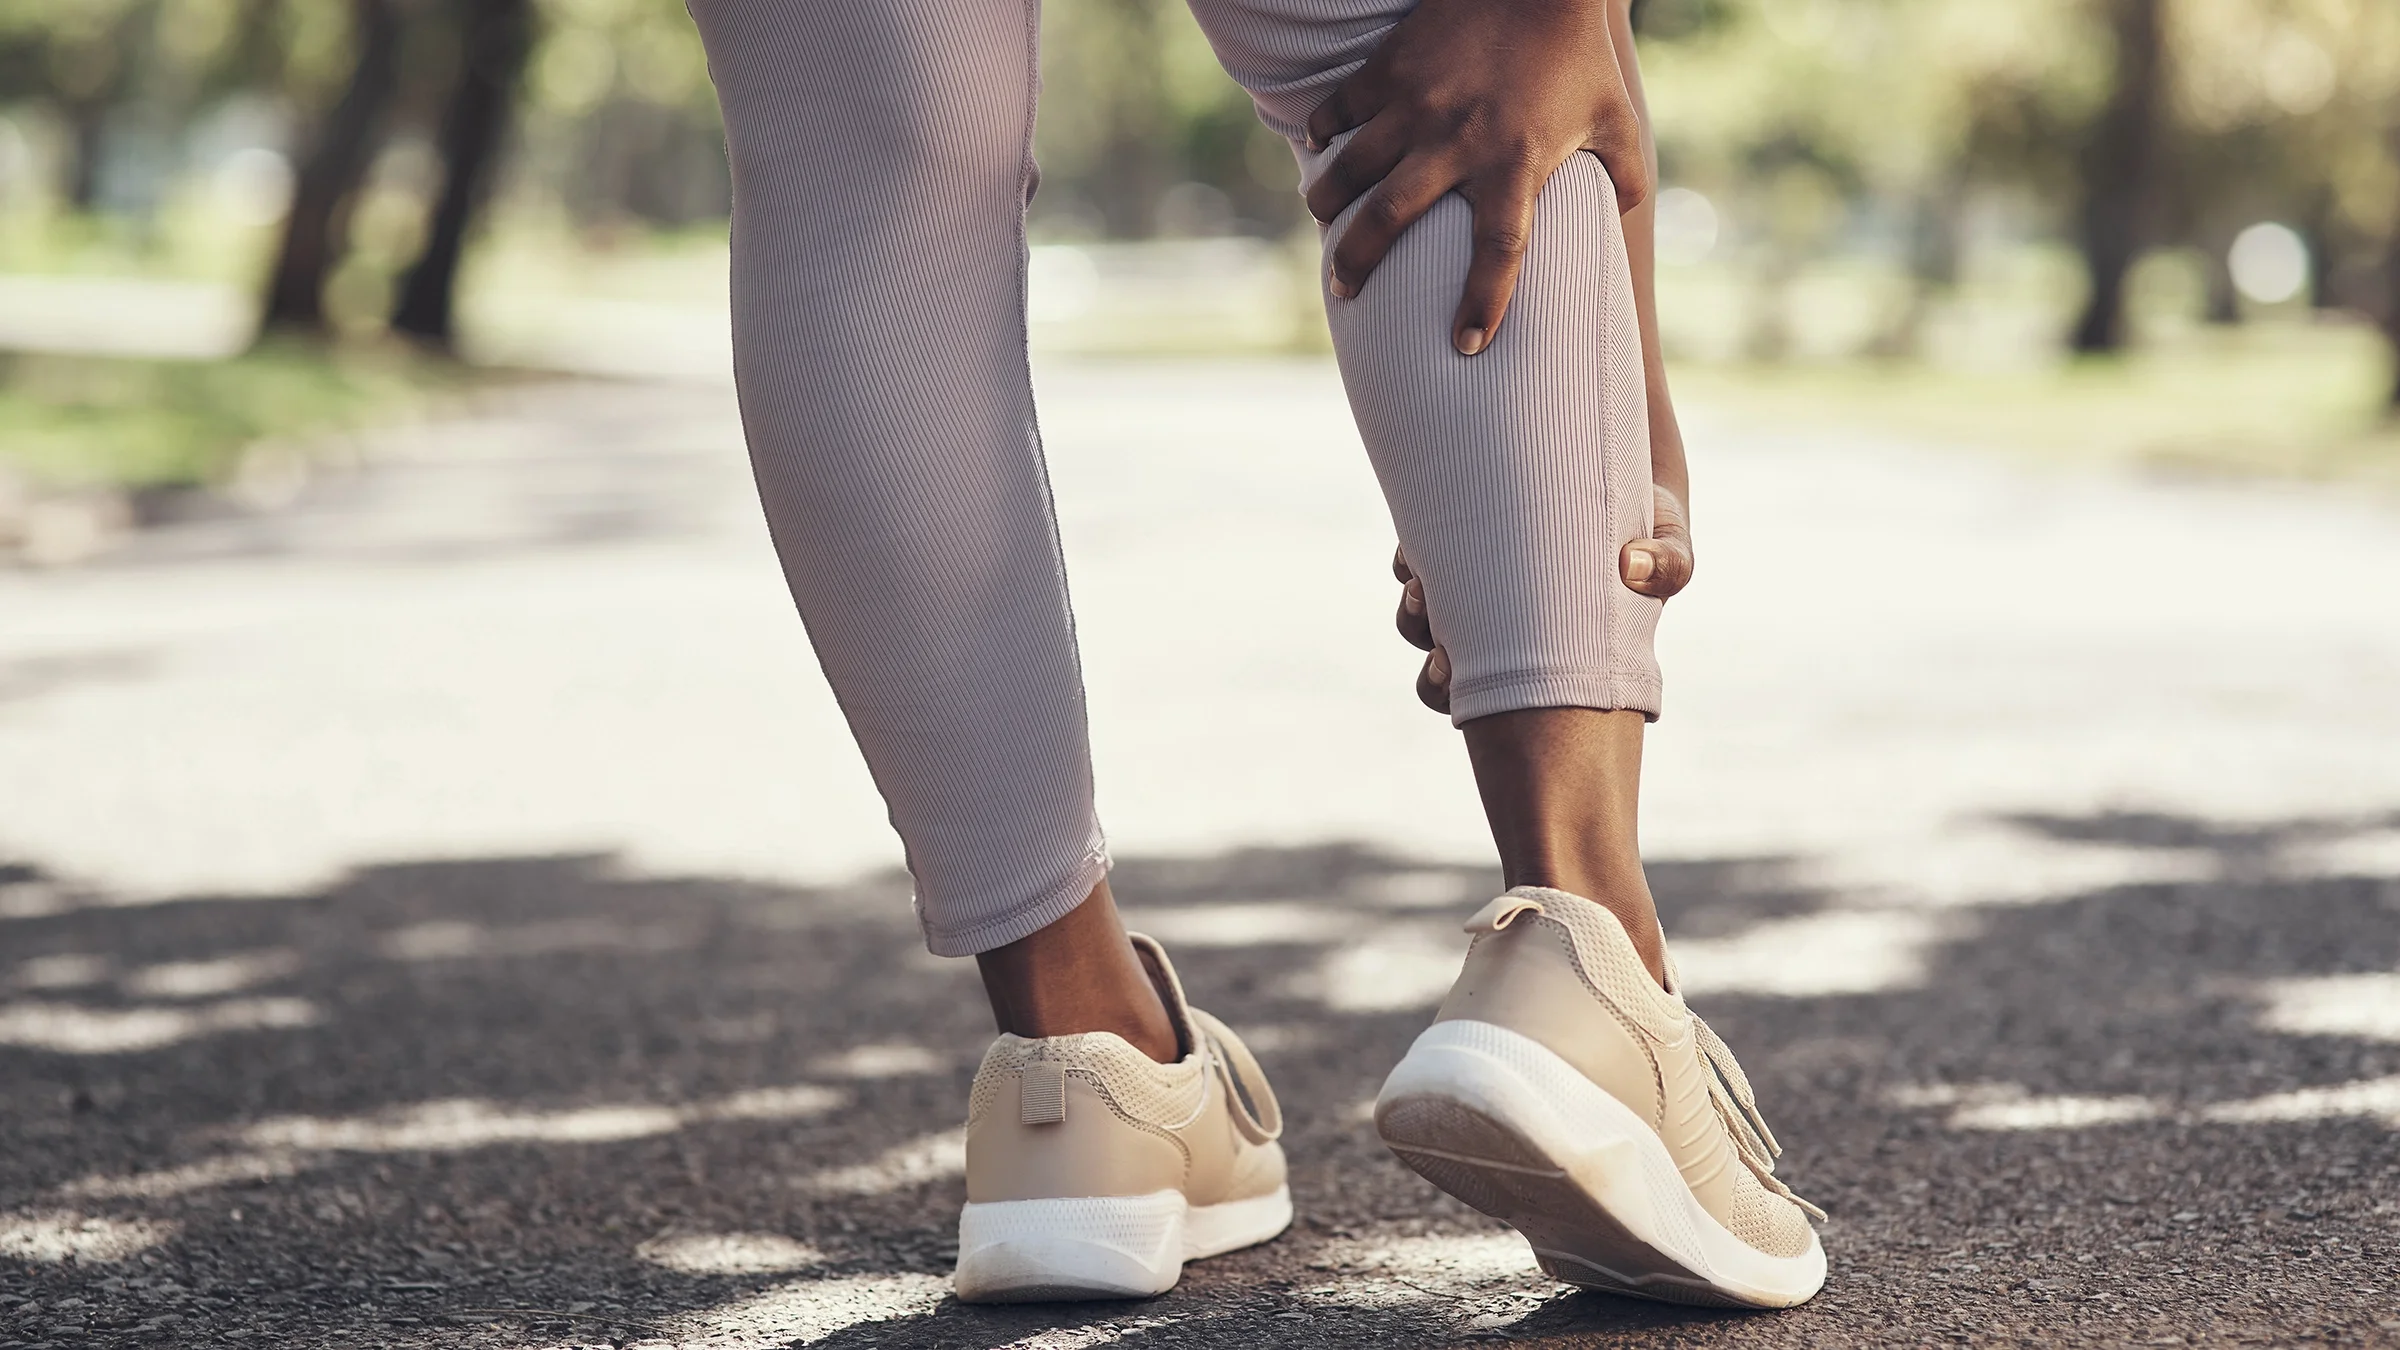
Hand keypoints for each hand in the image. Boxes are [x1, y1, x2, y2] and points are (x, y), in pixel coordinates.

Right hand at [1304, 0, 1647, 355]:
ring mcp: (1416, 103)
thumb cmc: (1578, 52)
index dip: (1483, 305)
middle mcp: (1457, 141)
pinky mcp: (1390, 67)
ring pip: (1349, 169)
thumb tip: (1627, 218)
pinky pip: (1339, 110)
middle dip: (1357, 263)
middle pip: (1390, 220)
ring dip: (1327, 204)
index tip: (1466, 345)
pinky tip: (1321, 150)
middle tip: (1344, 290)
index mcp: (1515, 162)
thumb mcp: (1616, 117)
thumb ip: (1624, 175)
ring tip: (1323, 222)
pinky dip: (1322, 134)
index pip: (1500, 253)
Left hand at [1395, 482, 1691, 714]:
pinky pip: (1413, 558)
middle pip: (1438, 671)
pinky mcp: (1460, 540)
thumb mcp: (1671, 548)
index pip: (1477, 697)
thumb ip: (1669, 566)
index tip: (1447, 667)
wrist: (1626, 471)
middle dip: (1427, 659)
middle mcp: (1500, 629)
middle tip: (1433, 635)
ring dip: (1410, 606)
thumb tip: (1633, 566)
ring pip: (1418, 614)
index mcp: (1541, 656)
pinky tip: (1418, 542)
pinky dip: (1409, 556)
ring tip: (1418, 586)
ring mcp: (1474, 587)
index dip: (1450, 687)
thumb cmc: (1648, 528)